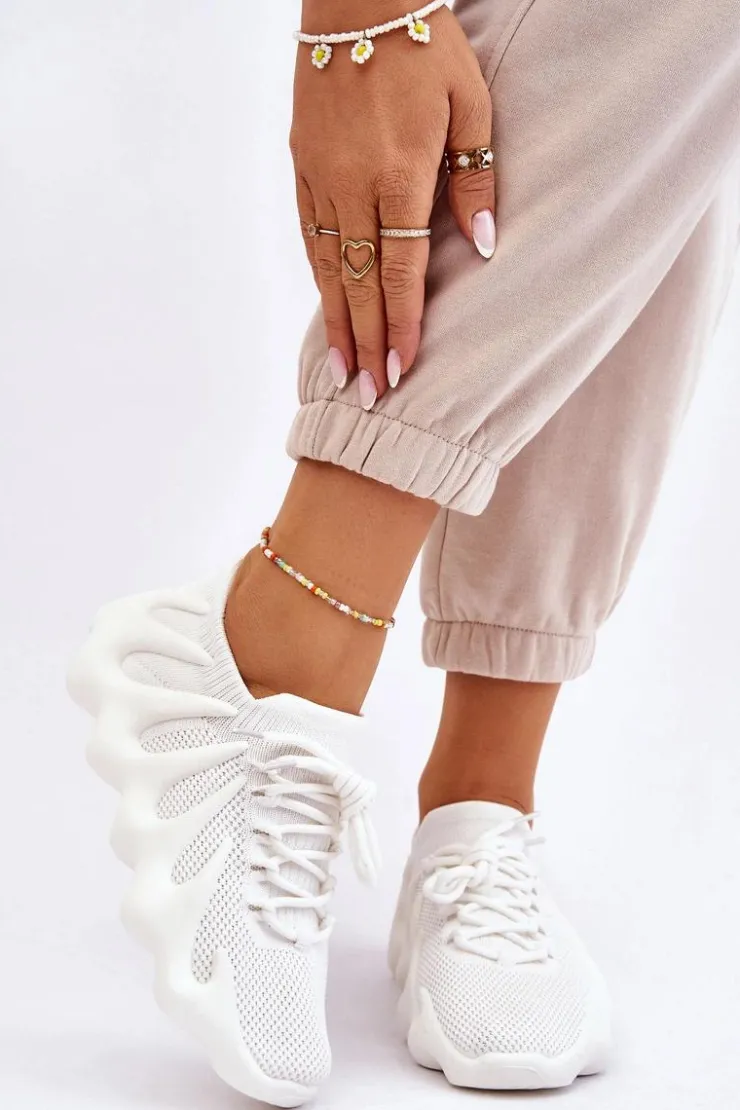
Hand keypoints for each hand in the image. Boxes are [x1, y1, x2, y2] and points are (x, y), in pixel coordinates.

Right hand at [290, 0, 494, 407]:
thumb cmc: (428, 46)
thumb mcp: (471, 104)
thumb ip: (476, 179)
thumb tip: (481, 247)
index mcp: (399, 173)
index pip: (401, 270)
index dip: (403, 324)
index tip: (403, 370)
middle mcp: (352, 184)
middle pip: (359, 282)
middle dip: (367, 343)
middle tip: (370, 397)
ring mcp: (320, 177)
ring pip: (327, 267)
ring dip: (337, 323)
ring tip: (342, 371)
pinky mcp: (302, 166)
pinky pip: (309, 235)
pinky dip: (319, 279)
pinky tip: (326, 309)